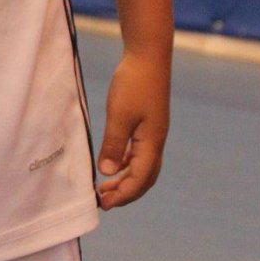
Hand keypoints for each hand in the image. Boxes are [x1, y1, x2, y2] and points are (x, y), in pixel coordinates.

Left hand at [97, 53, 169, 209]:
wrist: (148, 56)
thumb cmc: (134, 83)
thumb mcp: (119, 115)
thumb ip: (114, 144)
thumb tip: (107, 172)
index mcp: (152, 143)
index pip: (140, 180)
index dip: (123, 195)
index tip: (104, 204)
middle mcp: (156, 141)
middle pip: (144, 178)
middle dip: (126, 192)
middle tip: (103, 201)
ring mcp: (153, 133)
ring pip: (142, 166)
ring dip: (125, 179)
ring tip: (105, 187)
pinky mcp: (147, 123)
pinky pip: (138, 152)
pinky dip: (126, 163)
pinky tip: (113, 163)